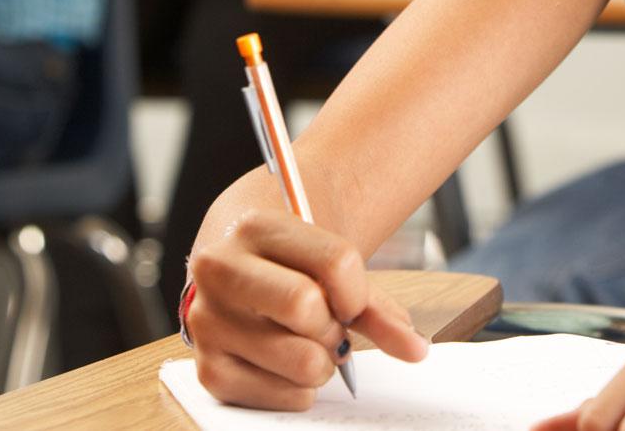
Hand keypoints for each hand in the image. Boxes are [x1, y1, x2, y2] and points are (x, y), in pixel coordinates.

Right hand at [184, 209, 429, 409]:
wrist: (233, 274)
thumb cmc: (289, 270)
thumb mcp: (329, 269)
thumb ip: (375, 307)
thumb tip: (417, 348)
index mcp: (255, 227)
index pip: (336, 261)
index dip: (358, 291)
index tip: (350, 301)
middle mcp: (218, 270)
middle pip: (307, 307)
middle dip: (334, 326)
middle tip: (327, 327)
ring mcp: (207, 322)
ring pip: (302, 360)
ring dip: (322, 364)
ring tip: (307, 345)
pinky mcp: (208, 370)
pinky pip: (283, 396)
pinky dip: (300, 390)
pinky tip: (286, 366)